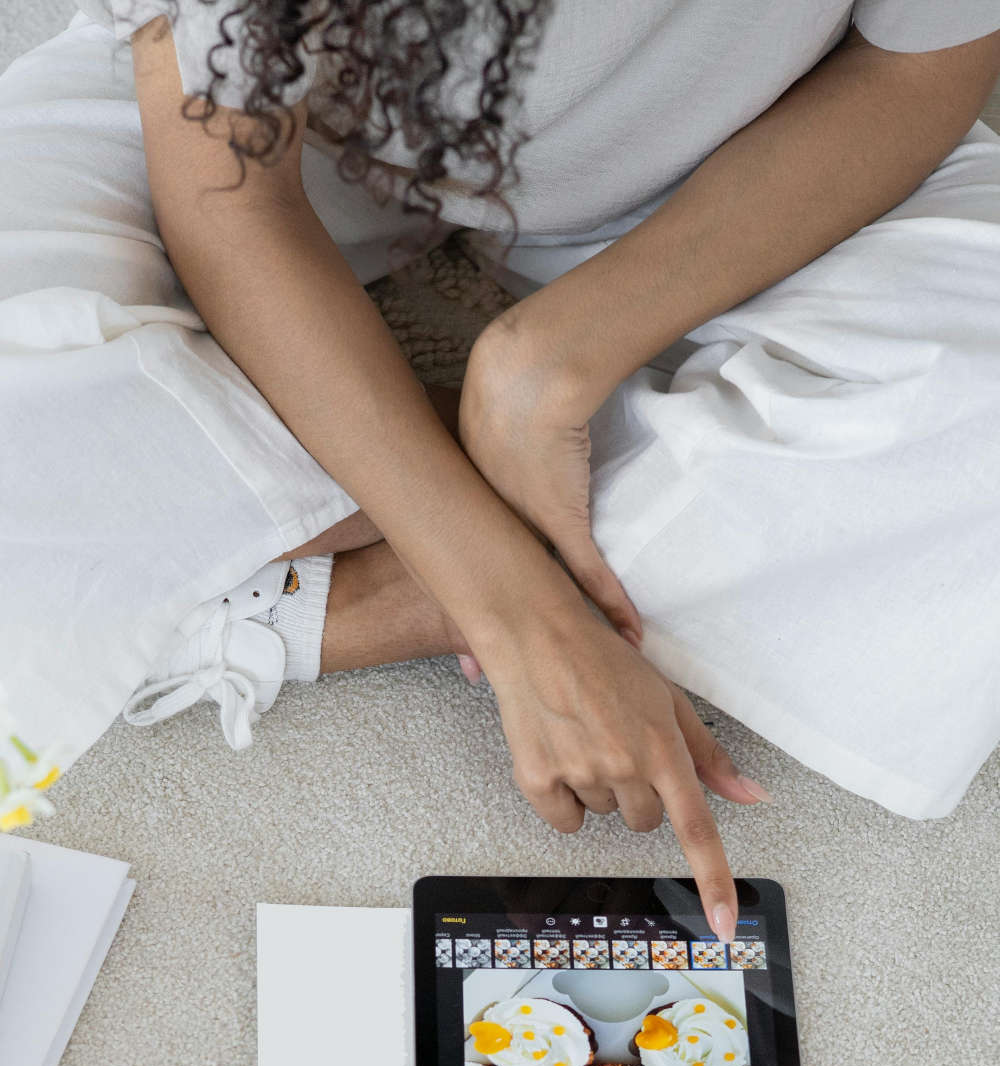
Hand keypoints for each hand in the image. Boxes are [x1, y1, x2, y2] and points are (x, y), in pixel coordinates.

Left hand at [459, 303, 641, 643]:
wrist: (528, 374)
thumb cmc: (512, 385)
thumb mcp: (483, 423)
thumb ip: (480, 443)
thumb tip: (486, 443)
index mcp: (473, 504)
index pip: (467, 568)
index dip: (457, 609)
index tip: (454, 648)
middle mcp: (495, 524)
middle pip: (489, 593)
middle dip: (475, 638)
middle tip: (468, 676)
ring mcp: (530, 528)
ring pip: (537, 595)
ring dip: (548, 634)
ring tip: (548, 674)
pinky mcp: (566, 519)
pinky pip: (588, 575)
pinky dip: (609, 607)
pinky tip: (626, 638)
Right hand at [468, 584, 761, 941]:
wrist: (536, 637)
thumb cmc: (604, 661)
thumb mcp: (670, 702)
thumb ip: (710, 757)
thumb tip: (751, 796)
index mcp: (664, 748)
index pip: (696, 830)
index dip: (713, 882)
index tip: (721, 925)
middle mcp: (625, 766)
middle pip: (644, 822)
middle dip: (638, 794)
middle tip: (621, 748)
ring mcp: (580, 775)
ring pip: (604, 816)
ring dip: (600, 789)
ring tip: (587, 739)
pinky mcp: (539, 779)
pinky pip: (565, 819)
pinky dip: (564, 798)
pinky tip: (562, 755)